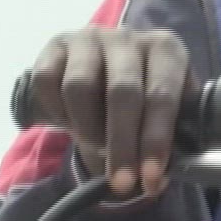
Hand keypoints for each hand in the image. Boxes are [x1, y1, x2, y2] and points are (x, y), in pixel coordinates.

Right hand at [23, 27, 192, 197]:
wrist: (102, 75)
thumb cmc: (142, 102)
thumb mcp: (168, 114)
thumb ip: (174, 139)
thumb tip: (164, 177)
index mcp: (165, 50)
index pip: (162, 95)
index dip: (155, 140)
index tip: (151, 178)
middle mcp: (128, 36)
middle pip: (122, 93)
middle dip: (122, 146)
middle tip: (121, 183)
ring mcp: (89, 37)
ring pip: (79, 87)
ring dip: (87, 129)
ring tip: (96, 145)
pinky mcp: (56, 44)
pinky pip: (47, 82)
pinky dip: (56, 112)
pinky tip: (70, 121)